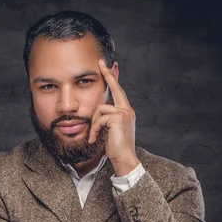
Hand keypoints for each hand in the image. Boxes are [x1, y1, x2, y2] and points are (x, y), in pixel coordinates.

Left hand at [89, 59, 139, 176]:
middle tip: (100, 62)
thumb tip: (98, 109)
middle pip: (115, 88)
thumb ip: (106, 117)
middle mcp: (127, 109)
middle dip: (108, 74)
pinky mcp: (118, 118)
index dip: (113, 77)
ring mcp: (124, 113)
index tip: (110, 65)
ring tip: (94, 136)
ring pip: (100, 109)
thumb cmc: (115, 147)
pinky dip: (94, 129)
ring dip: (94, 123)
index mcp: (126, 111)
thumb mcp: (109, 129)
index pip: (119, 91)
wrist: (124, 159)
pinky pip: (99, 118)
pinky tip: (94, 139)